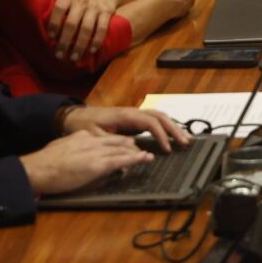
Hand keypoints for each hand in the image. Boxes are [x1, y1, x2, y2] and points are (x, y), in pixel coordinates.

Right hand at [20, 127, 150, 196]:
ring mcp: (95, 152)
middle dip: (130, 145)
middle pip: (117, 141)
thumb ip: (72, 150)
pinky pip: (121, 160)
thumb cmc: (43, 164)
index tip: (126, 143)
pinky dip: (136, 158)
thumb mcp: (60, 150)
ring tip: (147, 154)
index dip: (117, 141)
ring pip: (122, 149)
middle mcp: (91, 141)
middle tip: (141, 149)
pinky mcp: (97, 165)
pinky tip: (145, 158)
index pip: (104, 138)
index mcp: (82, 137)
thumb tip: (77, 157)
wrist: (36, 169)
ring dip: (137, 152)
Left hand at [45, 0, 122, 62]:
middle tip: (60, 55)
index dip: (54, 23)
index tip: (51, 38)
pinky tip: (91, 51)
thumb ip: (60, 14)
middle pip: (71, 23)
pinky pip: (102, 29)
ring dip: (79, 45)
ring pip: (86, 28)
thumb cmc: (80, 2)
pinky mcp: (107, 12)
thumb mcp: (69, 1)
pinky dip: (96, 41)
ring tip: (74, 58)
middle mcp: (81, 1)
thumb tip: (49, 37)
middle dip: (65, 41)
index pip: (59, 9)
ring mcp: (95, 7)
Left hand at [60, 106, 193, 146]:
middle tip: (186, 143)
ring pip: (159, 117)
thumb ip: (115, 143)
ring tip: (185, 140)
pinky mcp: (134, 119)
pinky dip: (165, 127)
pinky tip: (172, 136)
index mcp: (125, 116)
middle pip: (160, 116)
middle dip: (174, 129)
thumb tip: (135, 150)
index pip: (150, 122)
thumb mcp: (96, 136)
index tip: (166, 149)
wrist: (75, 116)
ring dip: (173, 127)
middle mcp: (133, 112)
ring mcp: (134, 114)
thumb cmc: (84, 126)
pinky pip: (154, 120)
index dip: (161, 135)